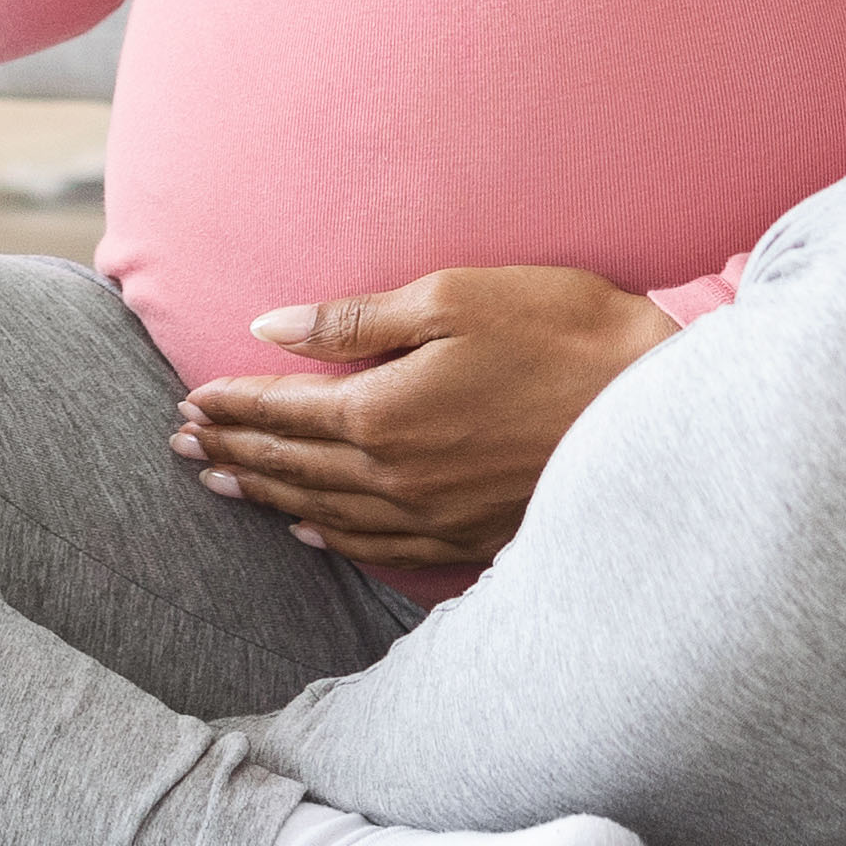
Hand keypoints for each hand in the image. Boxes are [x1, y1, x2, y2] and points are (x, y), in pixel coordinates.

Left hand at [173, 265, 681, 569]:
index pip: (283, 411)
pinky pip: (379, 547)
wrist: (666, 411)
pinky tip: (309, 528)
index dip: (231, 405)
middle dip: (232, 449)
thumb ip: (357, 319)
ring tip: (219, 481)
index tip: (189, 399)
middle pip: (292, 465)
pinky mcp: (473, 539)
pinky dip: (331, 535)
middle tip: (180, 442)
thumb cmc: (566, 335)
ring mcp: (436, 518)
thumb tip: (271, 326)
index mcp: (383, 413)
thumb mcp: (455, 299)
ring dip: (267, 494)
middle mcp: (398, 478)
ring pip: (326, 511)